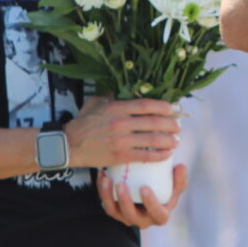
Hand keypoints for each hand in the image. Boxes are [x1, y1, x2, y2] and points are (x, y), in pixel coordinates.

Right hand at [67, 98, 181, 166]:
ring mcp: (122, 140)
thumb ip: (111, 96)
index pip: (146, 105)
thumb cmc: (82, 124)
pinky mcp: (120, 156)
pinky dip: (159, 155)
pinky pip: (145, 156)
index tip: (172, 108)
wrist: (69, 145)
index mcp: (116, 107)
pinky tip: (167, 154)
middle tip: (178, 126)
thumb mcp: (95, 103)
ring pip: (153, 140)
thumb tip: (124, 90)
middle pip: (154, 122)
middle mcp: (121, 123)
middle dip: (170, 124)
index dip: (163, 106)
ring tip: (176, 141)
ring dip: (168, 141)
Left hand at [98, 163, 188, 228]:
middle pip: (132, 216)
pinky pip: (106, 203)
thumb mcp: (175, 186)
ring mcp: (126, 217)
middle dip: (125, 201)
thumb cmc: (165, 190)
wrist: (149, 192)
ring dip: (108, 197)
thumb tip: (181, 166)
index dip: (150, 203)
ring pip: (114, 212)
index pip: (157, 214)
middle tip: (121, 184)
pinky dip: (102, 190)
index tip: (145, 188)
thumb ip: (179, 178)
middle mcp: (142, 220)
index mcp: (160, 215)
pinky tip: (102, 176)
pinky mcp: (115, 211)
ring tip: (107, 180)